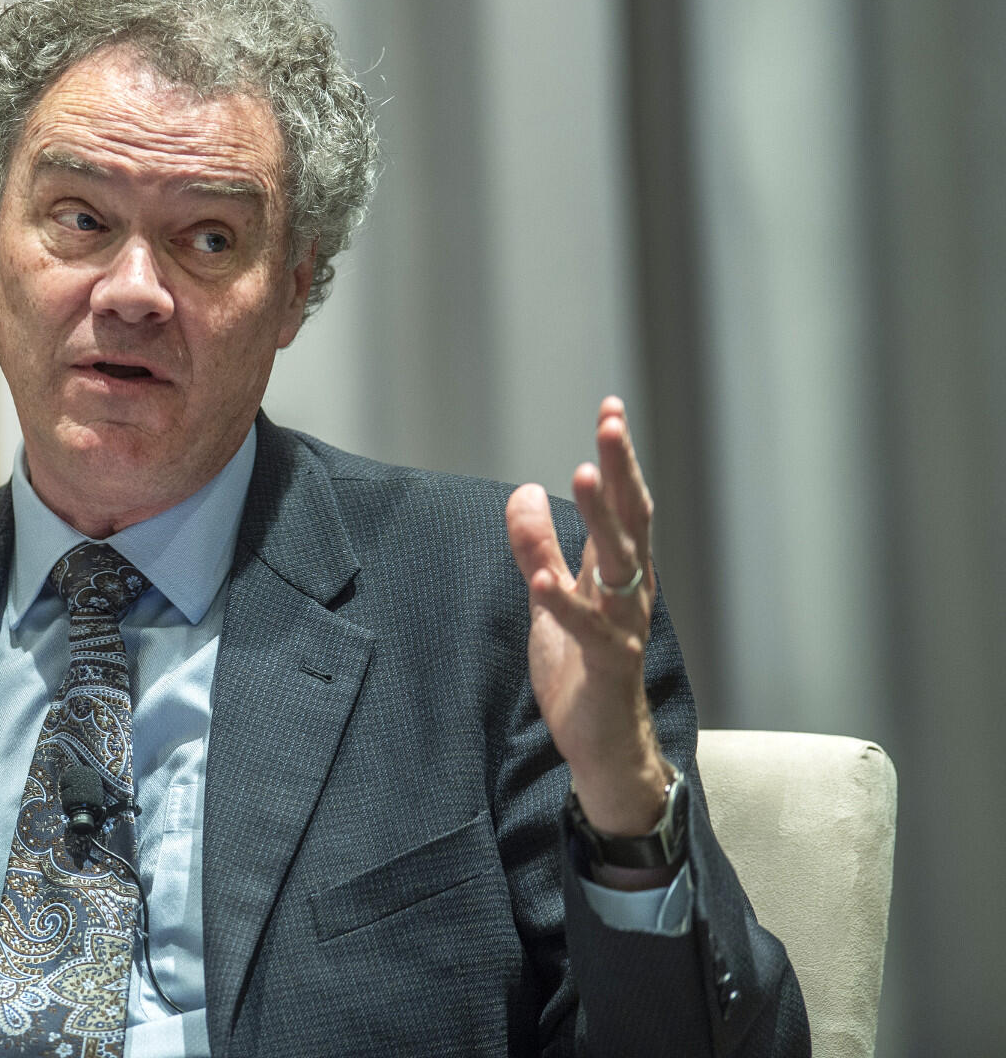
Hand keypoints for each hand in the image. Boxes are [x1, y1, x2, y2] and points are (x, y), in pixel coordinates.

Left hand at [505, 398, 669, 844]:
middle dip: (621, 470)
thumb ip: (536, 547)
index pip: (624, 503)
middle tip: (610, 424)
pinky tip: (543, 580)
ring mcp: (624, 627)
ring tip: (583, 475)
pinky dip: (565, 603)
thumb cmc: (580, 669)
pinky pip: (589, 629)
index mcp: (619, 573)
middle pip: (630, 520)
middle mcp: (631, 592)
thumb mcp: (549, 598)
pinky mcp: (607, 665)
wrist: (602, 745)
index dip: (619, 458)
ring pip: (618, 565)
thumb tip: (523, 491)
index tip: (612, 408)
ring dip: (601, 520)